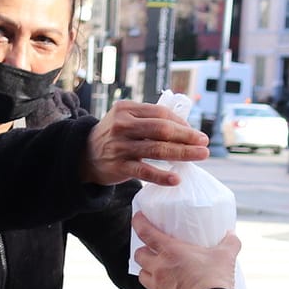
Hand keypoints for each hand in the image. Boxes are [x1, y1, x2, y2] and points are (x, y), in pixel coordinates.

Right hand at [82, 101, 209, 187]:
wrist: (83, 156)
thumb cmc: (113, 137)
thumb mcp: (125, 119)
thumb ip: (149, 119)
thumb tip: (185, 127)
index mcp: (127, 109)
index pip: (161, 113)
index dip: (182, 123)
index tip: (196, 133)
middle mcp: (122, 125)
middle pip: (162, 129)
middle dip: (187, 136)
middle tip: (204, 143)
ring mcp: (120, 147)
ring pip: (157, 149)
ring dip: (182, 153)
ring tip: (200, 156)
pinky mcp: (118, 167)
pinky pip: (144, 172)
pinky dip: (161, 176)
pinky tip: (176, 179)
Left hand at [134, 213, 240, 288]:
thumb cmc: (215, 280)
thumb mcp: (226, 255)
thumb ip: (229, 242)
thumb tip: (231, 234)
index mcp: (171, 251)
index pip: (146, 232)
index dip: (139, 222)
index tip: (138, 218)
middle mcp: (159, 267)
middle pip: (139, 256)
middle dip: (142, 252)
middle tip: (151, 252)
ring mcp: (157, 287)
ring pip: (141, 277)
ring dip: (146, 273)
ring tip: (155, 273)